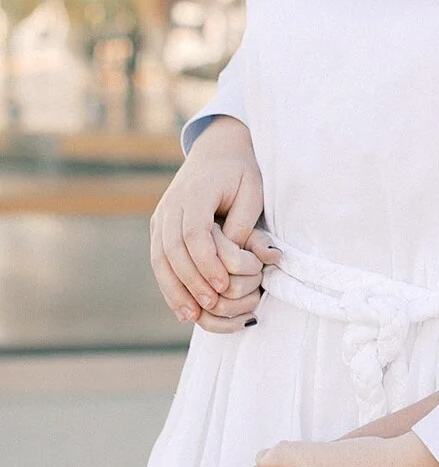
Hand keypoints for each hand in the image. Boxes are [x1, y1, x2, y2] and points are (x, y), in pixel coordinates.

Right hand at [150, 115, 278, 327]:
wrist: (217, 150)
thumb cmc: (241, 171)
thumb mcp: (252, 189)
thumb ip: (244, 222)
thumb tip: (238, 256)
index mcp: (195, 191)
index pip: (193, 232)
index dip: (206, 262)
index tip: (222, 285)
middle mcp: (172, 204)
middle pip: (172, 249)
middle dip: (191, 281)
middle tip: (211, 306)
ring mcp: (161, 216)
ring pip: (160, 258)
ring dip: (174, 290)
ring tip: (192, 315)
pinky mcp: (159, 227)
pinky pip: (158, 259)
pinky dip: (168, 284)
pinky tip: (181, 306)